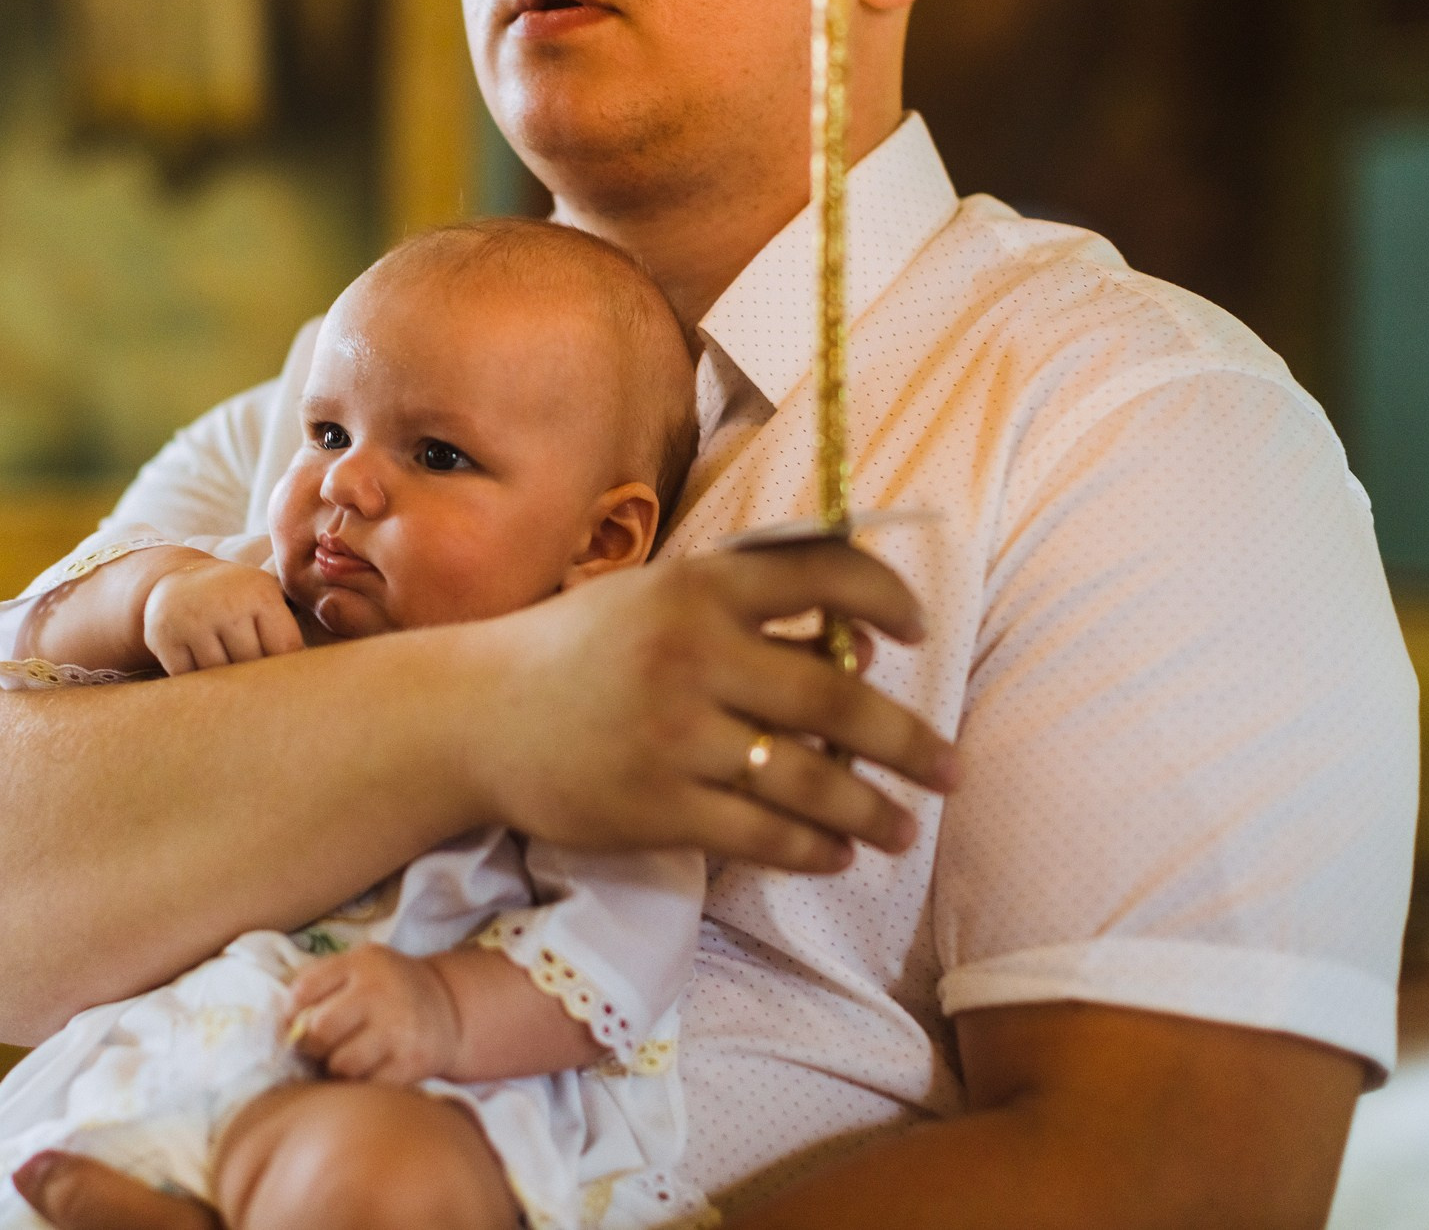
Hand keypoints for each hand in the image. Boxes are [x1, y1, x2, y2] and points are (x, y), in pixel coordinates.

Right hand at [142, 556, 306, 674]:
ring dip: (225, 681)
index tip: (288, 680)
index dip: (287, 668)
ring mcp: (192, 619)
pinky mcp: (164, 637)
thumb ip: (287, 630)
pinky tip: (202, 668)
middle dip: (256, 677)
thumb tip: (316, 680)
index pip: (285, 649)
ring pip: (220, 674)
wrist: (176, 581)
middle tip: (258, 685)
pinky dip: (197, 680)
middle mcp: (225, 602)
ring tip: (230, 675)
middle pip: (252, 664)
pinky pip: (189, 677)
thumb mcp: (263, 596)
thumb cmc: (234, 598)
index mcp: (258, 593)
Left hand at [286, 944, 458, 1085]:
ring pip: (341, 1064)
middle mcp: (380, 992)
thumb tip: (280, 1018)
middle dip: (312, 1045)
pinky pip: (368, 1085)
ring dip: (336, 1069)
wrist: (449, 1006)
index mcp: (362, 963)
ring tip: (344, 1060)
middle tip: (320, 1047)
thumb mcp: (360, 966)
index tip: (295, 1023)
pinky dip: (361, 1084)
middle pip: (319, 1030)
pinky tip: (367, 1071)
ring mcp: (399, 1029)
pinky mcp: (412, 1062)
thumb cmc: (388, 988)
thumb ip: (321, 981)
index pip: (304, 990)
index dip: (290, 1013)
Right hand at [458, 540, 958, 872]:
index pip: (823, 574)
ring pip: (808, 780)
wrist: (474, 714)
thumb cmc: (577, 651)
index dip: (886, 599)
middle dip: (910, 741)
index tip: (919, 634)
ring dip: (873, 811)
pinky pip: (760, 835)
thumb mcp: (654, 598)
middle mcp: (691, 653)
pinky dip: (812, 848)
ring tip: (905, 828)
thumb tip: (857, 646)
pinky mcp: (654, 805)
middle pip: (837, 698)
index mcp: (698, 586)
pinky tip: (837, 853)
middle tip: (953, 769)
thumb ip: (746, 606)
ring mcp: (674, 734)